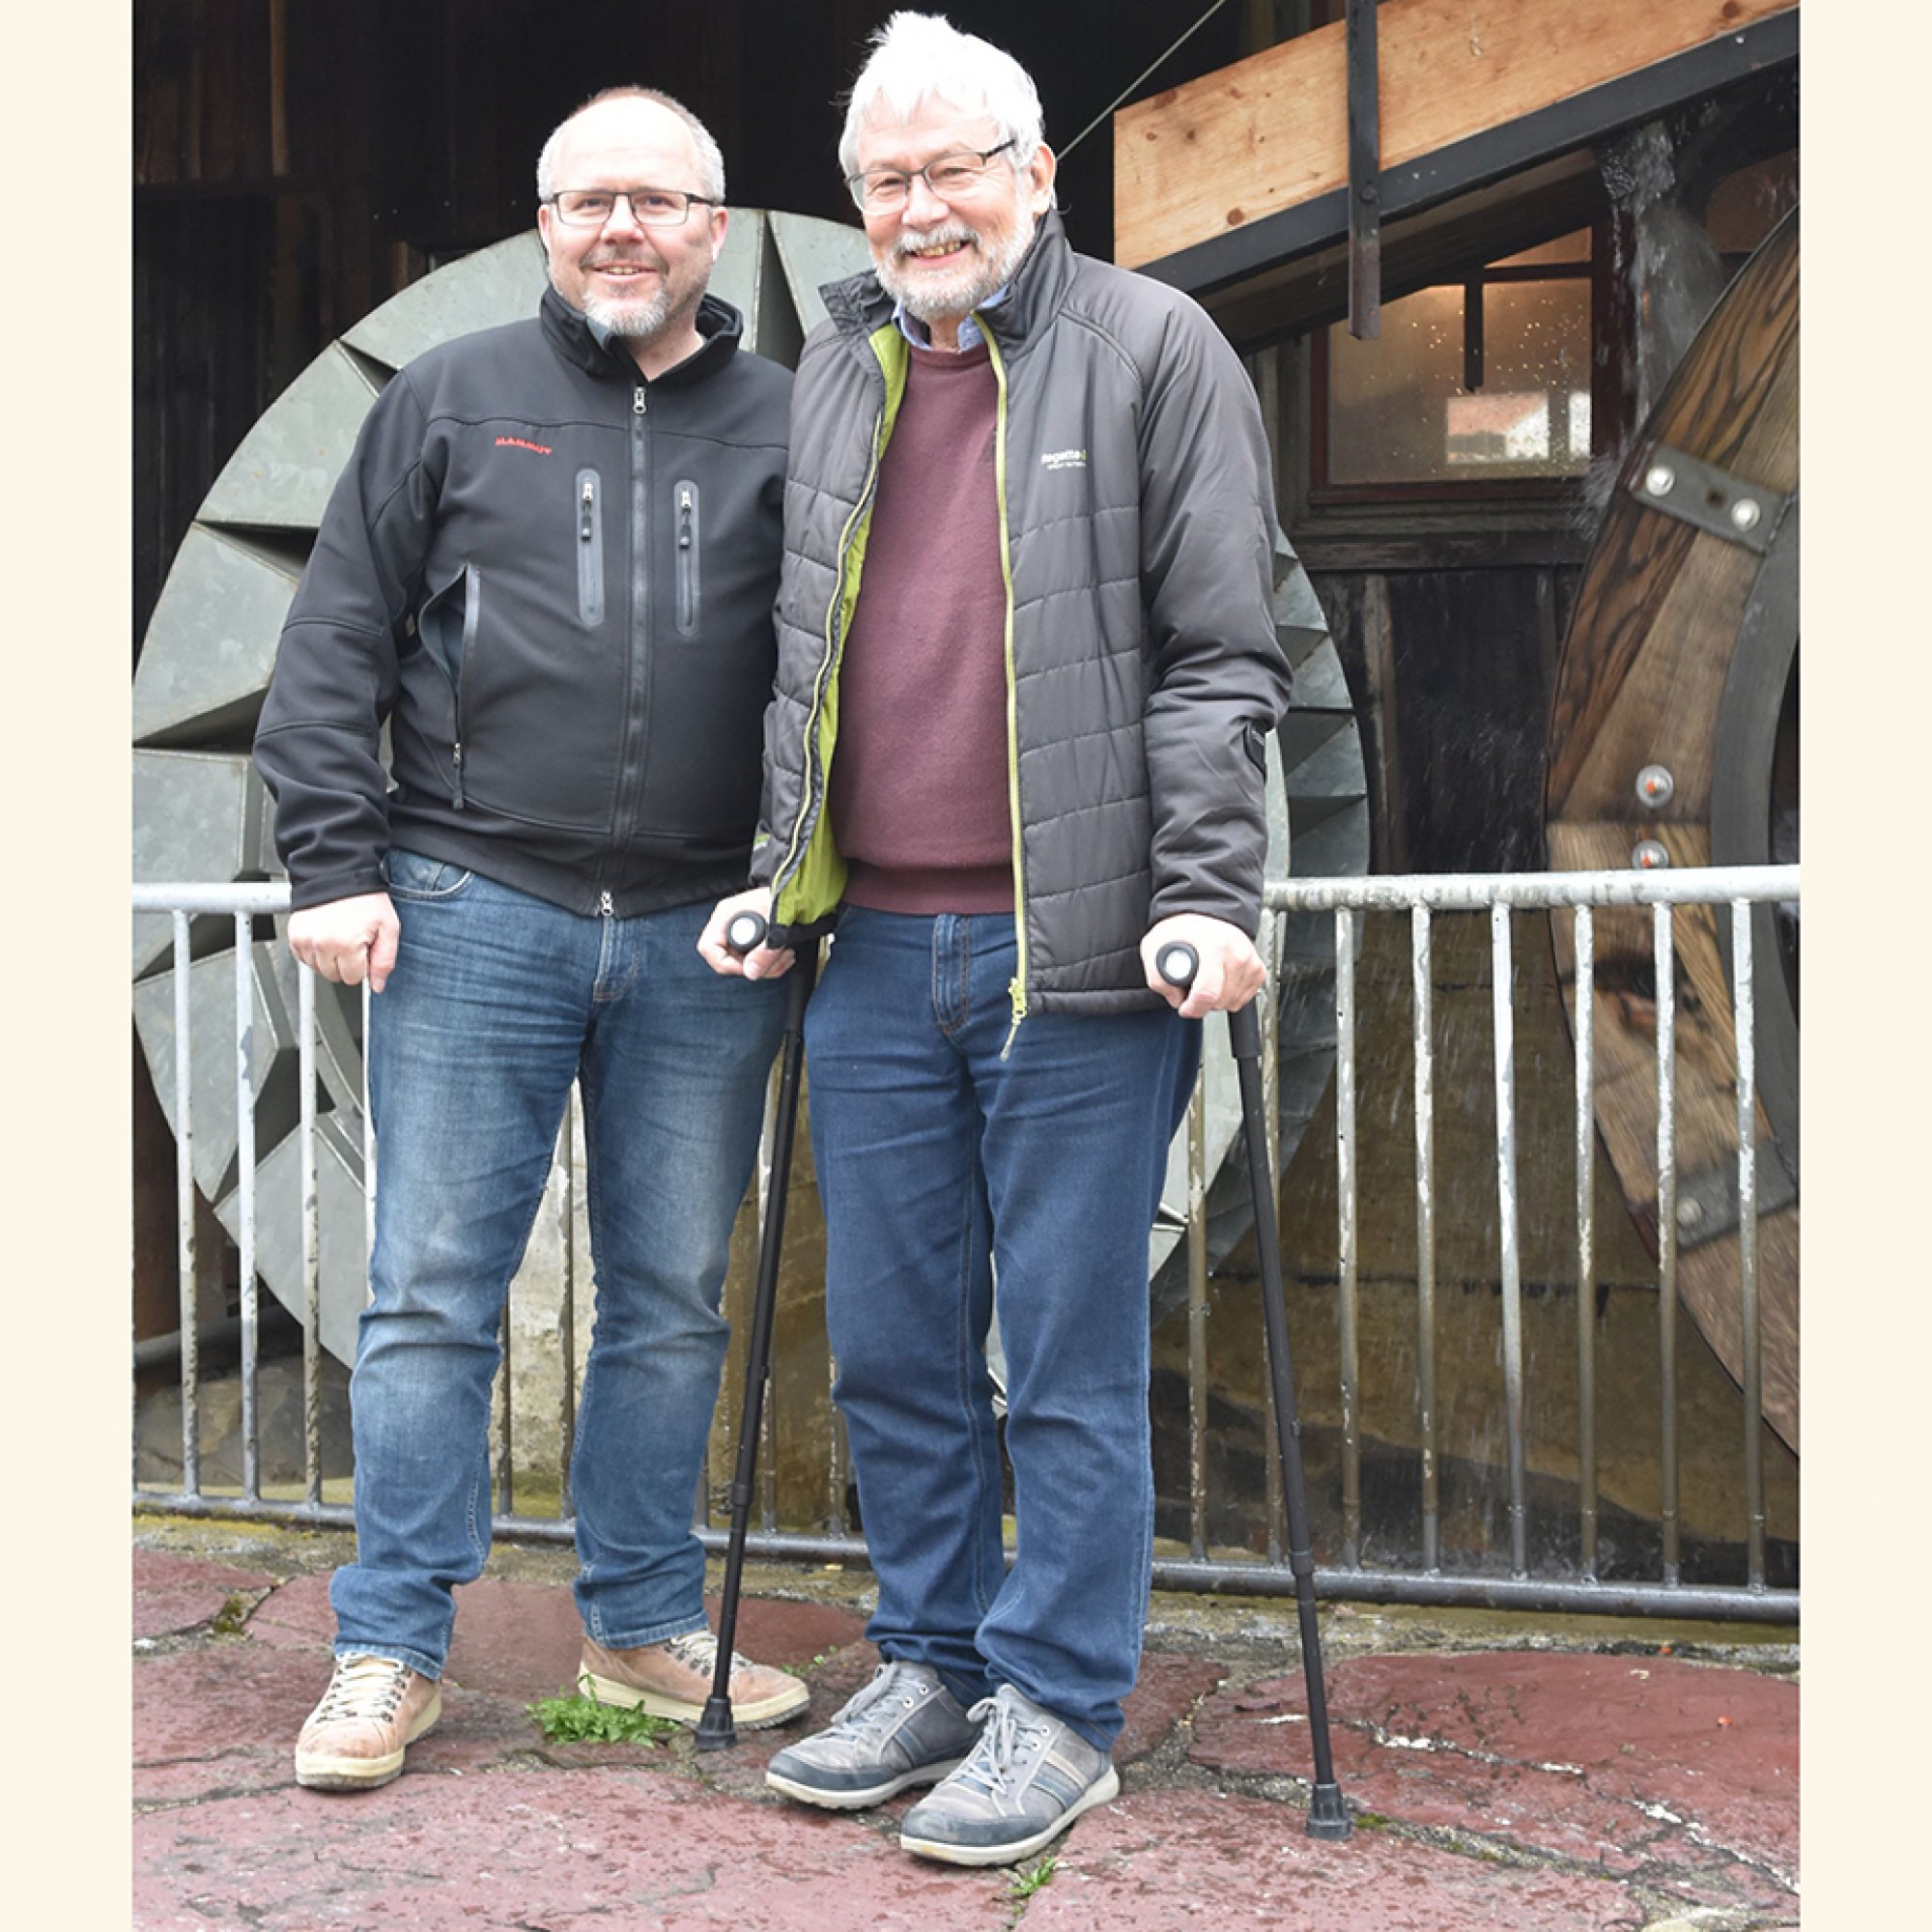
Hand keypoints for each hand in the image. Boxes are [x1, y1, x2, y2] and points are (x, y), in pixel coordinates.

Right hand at [287, 892, 400, 993]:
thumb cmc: (365, 899)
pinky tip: (325, 936)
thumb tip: (377, 985)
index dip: (363, 964)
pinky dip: (315, 952)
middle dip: (347, 963)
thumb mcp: (388, 928)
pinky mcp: (294, 936)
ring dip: (330, 959)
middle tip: (352, 940)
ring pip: (319, 969)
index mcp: (346, 944)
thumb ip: (385, 960)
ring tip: (338, 936)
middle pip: (335, 976)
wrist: (338, 875)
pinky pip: (304, 959)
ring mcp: (305, 940)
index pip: (354, 978)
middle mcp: (322, 944)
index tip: (364, 947)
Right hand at [697, 886, 794, 980]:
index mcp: (726, 915)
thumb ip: (766, 948)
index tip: (752, 968)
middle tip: (778, 961)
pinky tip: (785, 954)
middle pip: (728, 961)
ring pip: (744, 964)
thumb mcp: (778, 922)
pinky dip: (771, 963)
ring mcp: (738, 933)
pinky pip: (755, 960)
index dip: (728, 964)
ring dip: (768, 967)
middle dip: (756, 967)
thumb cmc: (785, 894)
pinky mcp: (751, 940)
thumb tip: (751, 973)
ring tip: (786, 955)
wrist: (795, 888)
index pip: (709, 948)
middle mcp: (727, 925)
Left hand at [1141, 913, 1263, 1018]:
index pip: (1208, 991)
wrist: (1206, 914)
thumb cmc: (1184, 928)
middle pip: (1219, 1001)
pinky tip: (1219, 981)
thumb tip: (1177, 1000)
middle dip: (1201, 1002)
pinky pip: (1242, 999)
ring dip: (1215, 1000)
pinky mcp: (1258, 970)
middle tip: (1191, 987)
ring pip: (1231, 1003)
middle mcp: (1236, 953)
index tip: (1185, 1008)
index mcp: (1214, 946)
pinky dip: (1229, 996)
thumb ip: (1157, 977)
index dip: (1194, 1007)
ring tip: (1205, 980)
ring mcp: (1250, 962)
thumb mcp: (1155, 946)